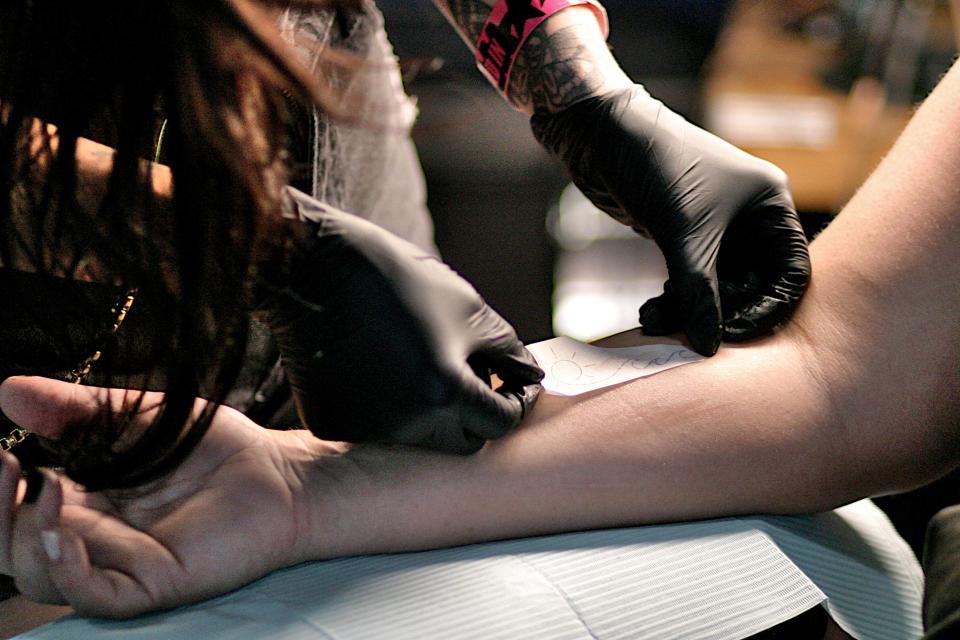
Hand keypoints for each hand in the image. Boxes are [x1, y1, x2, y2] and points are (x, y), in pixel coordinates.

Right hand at [0, 376, 329, 617]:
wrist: (275, 468)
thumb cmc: (208, 448)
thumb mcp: (133, 416)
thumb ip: (73, 410)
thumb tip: (6, 390)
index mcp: (81, 501)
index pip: (11, 510)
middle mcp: (91, 537)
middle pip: (12, 547)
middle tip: (4, 466)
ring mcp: (119, 564)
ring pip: (42, 576)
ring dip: (26, 537)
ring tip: (47, 489)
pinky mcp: (152, 582)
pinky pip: (95, 594)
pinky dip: (66, 571)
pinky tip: (62, 533)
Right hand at [256, 187, 542, 453]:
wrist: (314, 270)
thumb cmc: (399, 281)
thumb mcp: (468, 308)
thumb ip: (508, 352)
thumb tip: (531, 379)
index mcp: (444, 392)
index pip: (501, 422)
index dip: (515, 402)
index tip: (513, 384)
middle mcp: (405, 424)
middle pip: (463, 441)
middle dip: (475, 414)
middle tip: (471, 376)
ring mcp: (364, 430)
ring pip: (420, 440)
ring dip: (432, 413)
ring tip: (420, 364)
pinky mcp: (332, 426)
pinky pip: (377, 431)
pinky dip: (388, 410)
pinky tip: (378, 368)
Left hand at [532, 86, 810, 355]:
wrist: (602, 138)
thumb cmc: (656, 168)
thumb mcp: (684, 234)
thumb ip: (699, 294)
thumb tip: (708, 347)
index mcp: (770, 204)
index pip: (790, 271)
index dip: (769, 308)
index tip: (735, 334)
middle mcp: (750, 216)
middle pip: (752, 285)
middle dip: (720, 312)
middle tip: (690, 331)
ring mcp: (716, 227)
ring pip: (716, 287)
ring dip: (689, 309)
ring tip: (656, 320)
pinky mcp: (684, 236)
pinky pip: (690, 280)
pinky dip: (674, 299)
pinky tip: (651, 311)